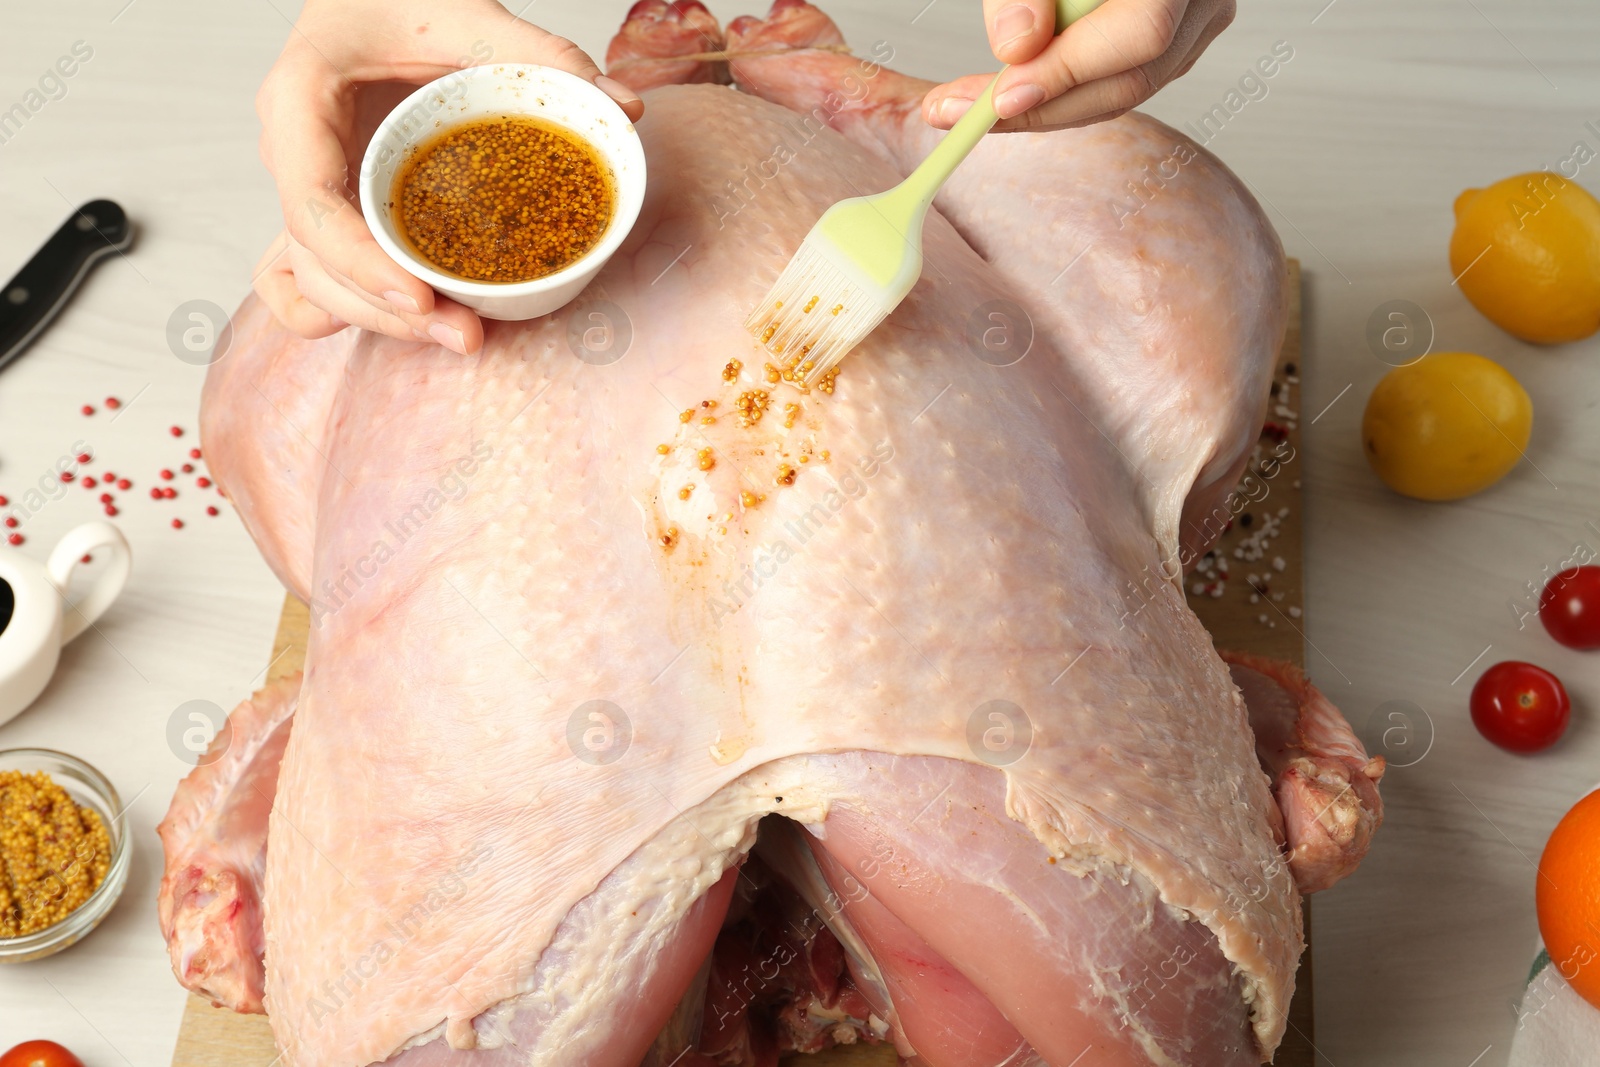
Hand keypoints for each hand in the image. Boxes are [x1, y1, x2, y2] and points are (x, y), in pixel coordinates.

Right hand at [252, 0, 643, 352]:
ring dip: (378, 322)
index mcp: (301, 98)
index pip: (310, 201)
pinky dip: (336, 310)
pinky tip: (397, 325)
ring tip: (461, 337)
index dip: (360, 262)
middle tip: (467, 336)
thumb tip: (626, 109)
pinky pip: (300, 275)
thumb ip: (545, 57)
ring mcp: (308, 184)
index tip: (423, 299)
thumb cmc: (404, 1)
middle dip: (386, 310)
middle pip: (314, 258)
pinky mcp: (331, 207)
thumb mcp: (471, 13)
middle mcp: (292, 150)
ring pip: (312, 279)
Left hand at [921, 0, 1234, 132]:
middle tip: (958, 115)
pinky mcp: (1178, 39)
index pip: (1139, 34)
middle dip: (1039, 108)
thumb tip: (1016, 49)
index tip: (996, 101)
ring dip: (1045, 107)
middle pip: (1131, 79)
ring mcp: (1199, 21)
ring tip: (970, 105)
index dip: (1066, 74)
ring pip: (1124, 89)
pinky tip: (1011, 89)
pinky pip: (1119, 79)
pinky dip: (1063, 91)